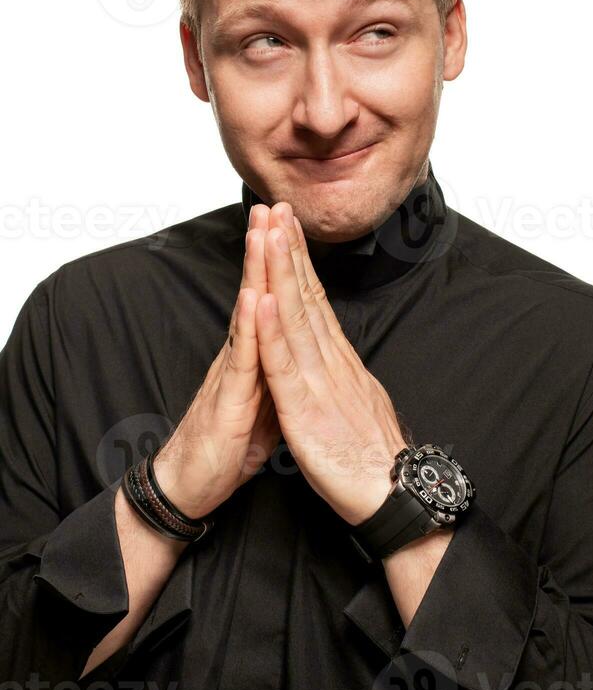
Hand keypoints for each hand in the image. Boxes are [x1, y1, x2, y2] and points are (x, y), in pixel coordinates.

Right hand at [153, 206, 280, 517]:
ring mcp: (234, 371)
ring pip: (248, 313)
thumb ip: (281, 369)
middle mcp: (243, 353)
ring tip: (263, 232)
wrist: (193, 484)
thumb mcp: (268, 400)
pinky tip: (256, 298)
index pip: (273, 298)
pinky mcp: (228, 398)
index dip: (283, 262)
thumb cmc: (229, 442)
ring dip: (257, 271)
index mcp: (258, 353)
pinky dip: (250, 327)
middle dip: (267, 247)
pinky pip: (242, 358)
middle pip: (259, 291)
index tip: (292, 224)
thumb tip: (300, 351)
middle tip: (274, 205)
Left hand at [254, 201, 408, 525]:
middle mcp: (330, 359)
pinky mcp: (306, 407)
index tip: (288, 228)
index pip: (315, 300)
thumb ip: (341, 375)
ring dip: (280, 272)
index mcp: (338, 360)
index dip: (299, 262)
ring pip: (295, 317)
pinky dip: (274, 329)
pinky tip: (264, 298)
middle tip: (278, 208)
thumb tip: (336, 356)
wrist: (392, 493)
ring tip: (270, 233)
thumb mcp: (356, 403)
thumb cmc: (372, 456)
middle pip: (305, 296)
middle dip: (288, 249)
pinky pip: (286, 363)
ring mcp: (318, 379)